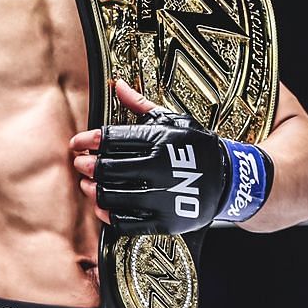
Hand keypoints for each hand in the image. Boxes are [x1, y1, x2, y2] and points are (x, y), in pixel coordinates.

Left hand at [70, 79, 273, 233]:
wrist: (230, 179)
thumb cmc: (198, 147)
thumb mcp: (173, 120)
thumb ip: (141, 105)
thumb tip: (118, 85)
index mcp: (160, 140)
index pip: (113, 138)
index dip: (89, 141)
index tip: (77, 143)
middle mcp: (160, 168)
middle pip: (109, 168)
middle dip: (88, 166)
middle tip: (80, 164)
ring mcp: (163, 197)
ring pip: (115, 196)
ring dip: (94, 190)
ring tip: (87, 185)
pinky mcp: (165, 220)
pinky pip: (128, 222)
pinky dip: (109, 216)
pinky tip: (102, 208)